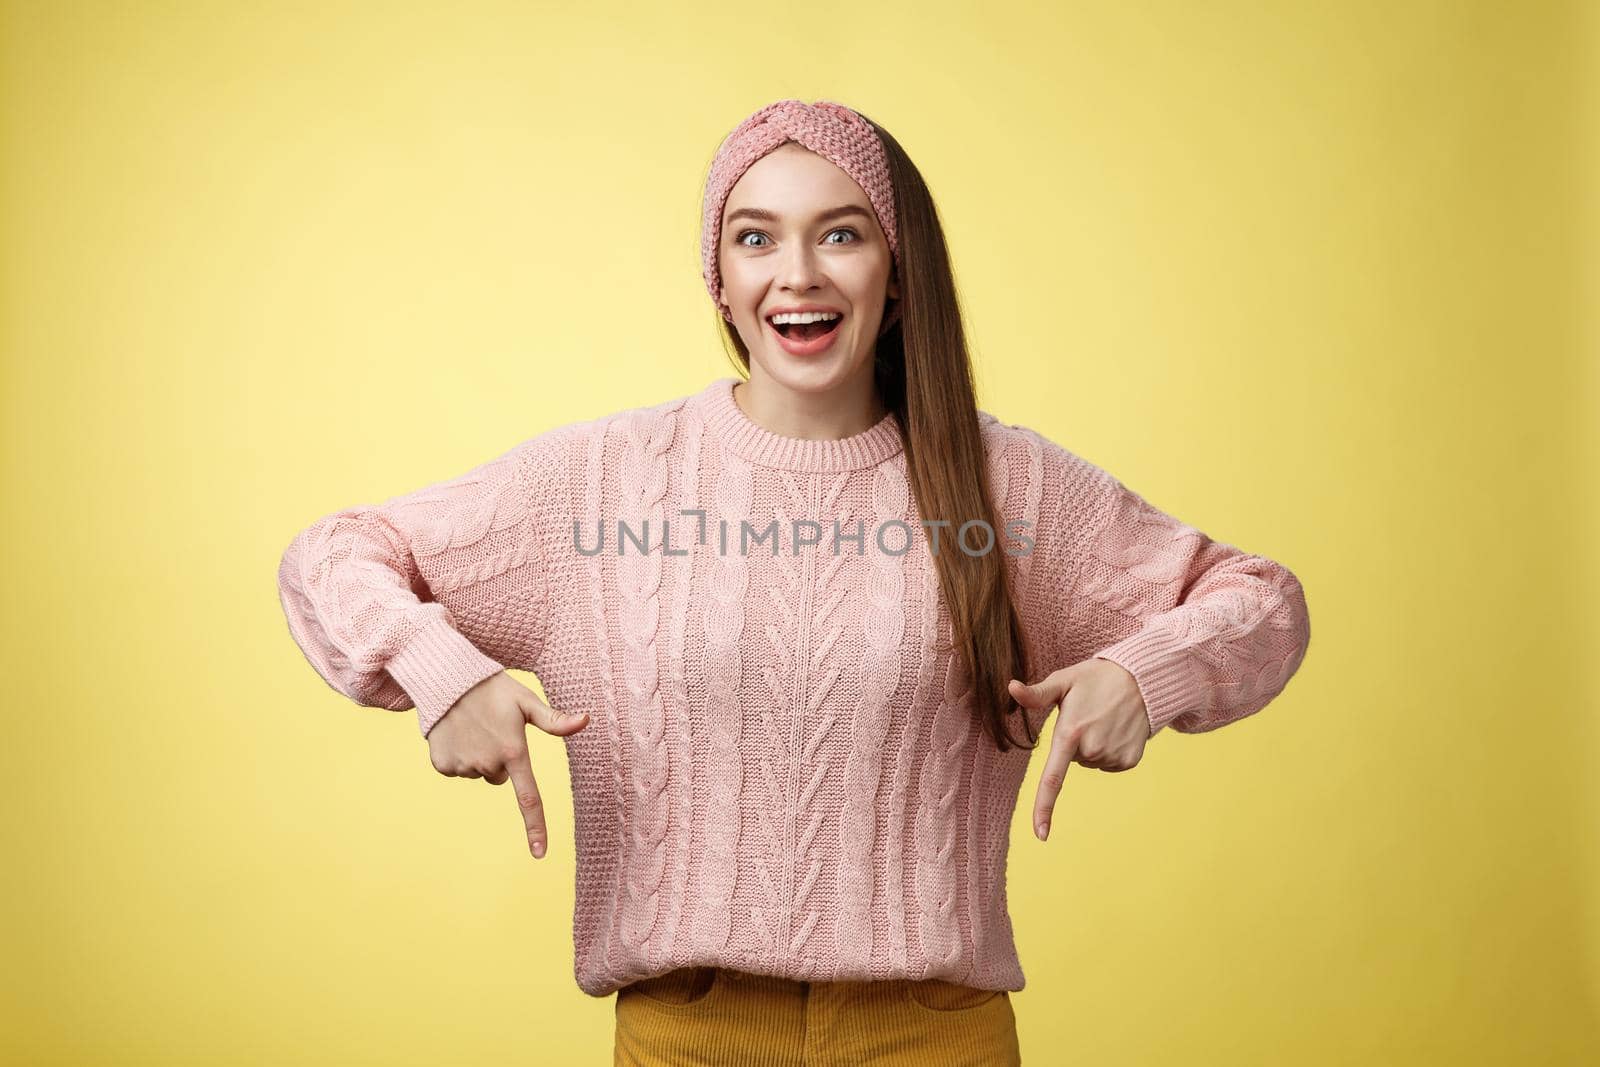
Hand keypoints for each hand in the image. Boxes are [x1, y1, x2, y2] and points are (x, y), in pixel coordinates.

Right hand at [426, 670, 589, 859]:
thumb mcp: (526, 701)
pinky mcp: (442, 765)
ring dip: (479, 756)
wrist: (446, 679)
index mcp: (513, 752)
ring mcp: (463, 766)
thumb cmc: (493, 688)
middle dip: (501, 759)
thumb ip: (554, 719)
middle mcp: (488, 764)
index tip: (540, 854)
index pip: (528, 798)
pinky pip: (457, 770)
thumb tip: (586, 720)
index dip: (535, 827)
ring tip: (474, 727)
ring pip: (480, 772)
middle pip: (501, 777)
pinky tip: (456, 732)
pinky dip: (458, 755)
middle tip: (494, 730)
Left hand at [1007, 658, 1150, 841]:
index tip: (1040, 834)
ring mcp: (1113, 757)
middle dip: (1075, 743)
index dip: (1043, 808)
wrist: (1142, 679)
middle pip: (1072, 761)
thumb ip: (1035, 693)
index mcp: (1070, 734)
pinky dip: (1110, 750)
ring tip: (1104, 720)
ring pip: (1091, 762)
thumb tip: (1010, 687)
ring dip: (1094, 746)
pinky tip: (1117, 728)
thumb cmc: (1095, 679)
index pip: (1052, 778)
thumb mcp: (1064, 681)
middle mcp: (1092, 750)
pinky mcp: (1130, 761)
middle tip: (1088, 717)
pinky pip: (1109, 764)